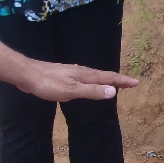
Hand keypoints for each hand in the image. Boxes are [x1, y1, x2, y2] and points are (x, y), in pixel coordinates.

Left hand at [20, 61, 138, 101]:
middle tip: (129, 82)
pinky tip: (88, 83)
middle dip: (117, 79)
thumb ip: (92, 91)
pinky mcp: (64, 76)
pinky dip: (93, 81)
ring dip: (105, 79)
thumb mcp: (71, 90)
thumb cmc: (48, 84)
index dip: (122, 81)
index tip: (136, 82)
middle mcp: (81, 71)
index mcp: (85, 75)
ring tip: (113, 83)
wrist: (27, 74)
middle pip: (103, 75)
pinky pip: (85, 78)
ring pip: (94, 76)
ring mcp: (72, 73)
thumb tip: (113, 91)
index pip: (108, 78)